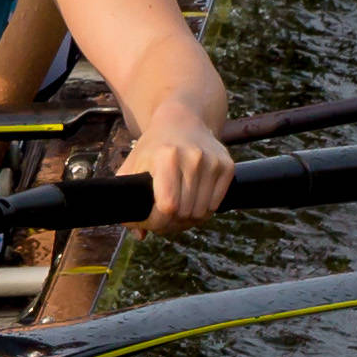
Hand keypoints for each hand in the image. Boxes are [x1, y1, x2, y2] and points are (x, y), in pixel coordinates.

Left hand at [130, 107, 235, 231]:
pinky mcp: (227, 166)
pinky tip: (190, 201)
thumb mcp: (133, 166)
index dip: (156, 222)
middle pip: (184, 213)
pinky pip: (214, 205)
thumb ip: (129, 199)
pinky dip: (202, 210)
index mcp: (166, 156)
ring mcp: (212, 162)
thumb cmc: (153, 148)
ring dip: (187, 219)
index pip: (168, 206)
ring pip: (201, 213)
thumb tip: (139, 235)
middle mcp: (193, 157)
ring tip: (175, 211)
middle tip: (161, 217)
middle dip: (170, 223)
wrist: (182, 121)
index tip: (148, 222)